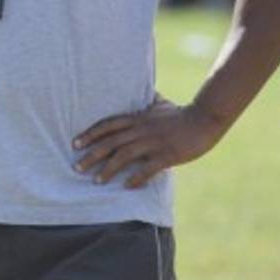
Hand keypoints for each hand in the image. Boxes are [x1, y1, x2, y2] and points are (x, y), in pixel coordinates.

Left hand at [72, 94, 221, 188]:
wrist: (204, 118)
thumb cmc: (180, 113)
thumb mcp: (159, 103)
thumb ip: (146, 101)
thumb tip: (141, 93)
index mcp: (138, 117)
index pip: (109, 125)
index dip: (91, 134)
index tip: (75, 143)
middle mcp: (142, 129)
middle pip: (112, 142)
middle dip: (92, 155)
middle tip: (77, 167)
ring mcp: (154, 142)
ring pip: (125, 155)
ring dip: (109, 169)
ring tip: (97, 181)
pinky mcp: (168, 154)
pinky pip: (149, 167)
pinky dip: (136, 177)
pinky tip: (127, 186)